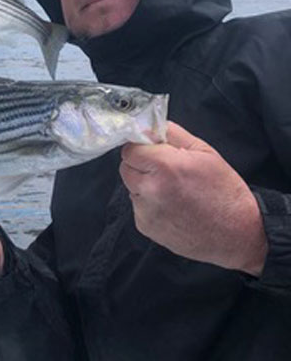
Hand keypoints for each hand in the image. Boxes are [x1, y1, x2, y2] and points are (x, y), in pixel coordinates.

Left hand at [120, 122, 266, 275]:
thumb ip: (172, 134)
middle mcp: (150, 189)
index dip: (141, 147)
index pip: (130, 149)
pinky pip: (138, 206)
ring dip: (144, 184)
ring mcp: (145, 211)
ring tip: (173, 190)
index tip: (153, 150)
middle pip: (126, 168)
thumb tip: (149, 127)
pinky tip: (172, 207)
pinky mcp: (144, 226)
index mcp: (165, 166)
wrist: (235, 233)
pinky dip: (150, 204)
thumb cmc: (224, 191)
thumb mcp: (205, 152)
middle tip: (165, 170)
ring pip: (131, 187)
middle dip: (141, 165)